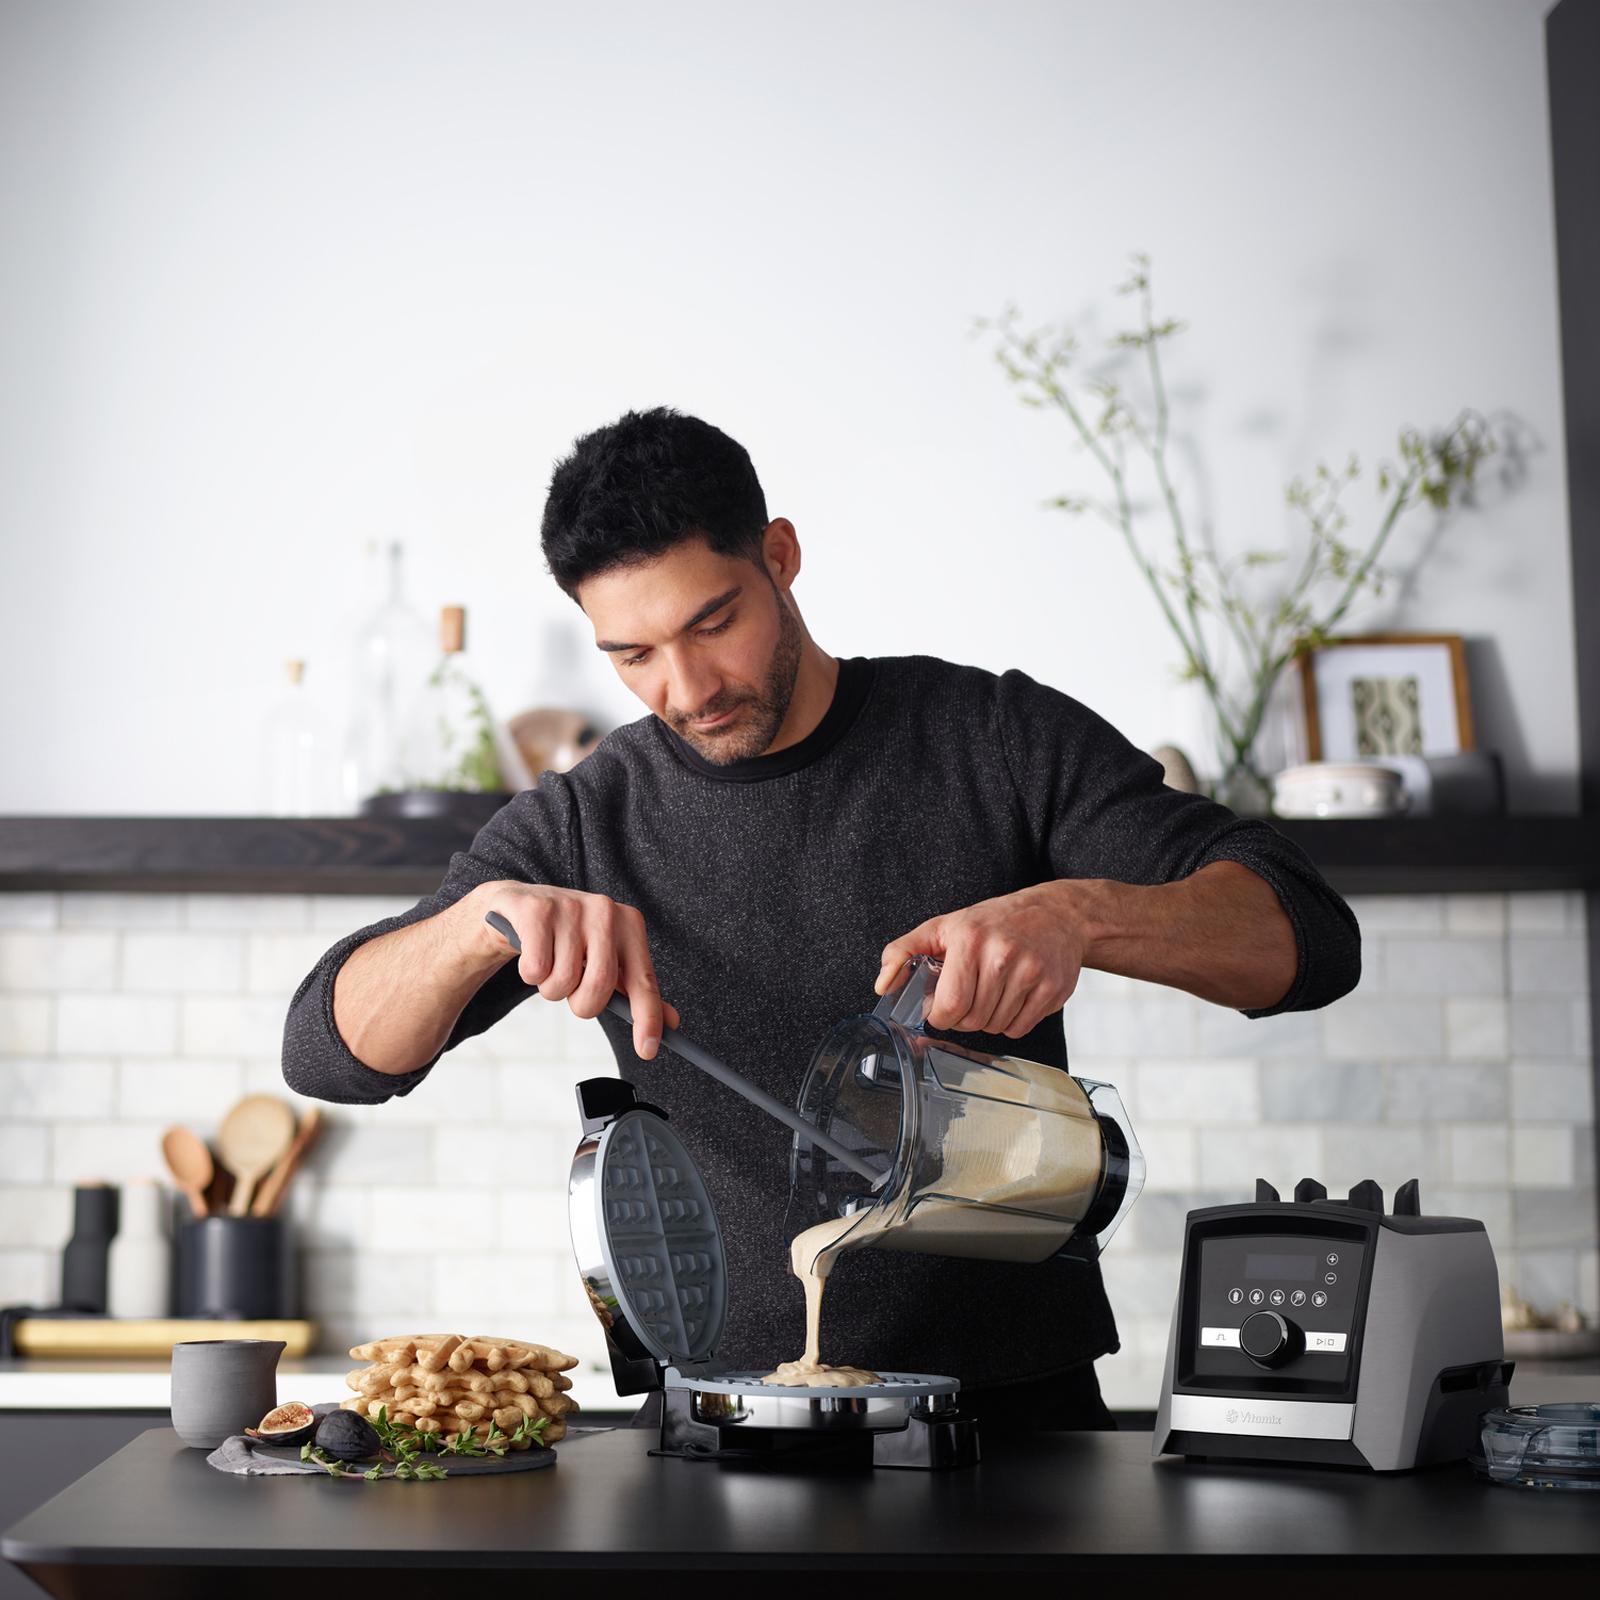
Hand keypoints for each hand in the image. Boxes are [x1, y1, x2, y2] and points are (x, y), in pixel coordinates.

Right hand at [471, 882, 680, 1059]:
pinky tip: (533, 953)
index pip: (644, 980)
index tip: (648, 1050)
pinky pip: (535, 971)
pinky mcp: (536, 911)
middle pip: (599, 986)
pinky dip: (530, 975)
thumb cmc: (570, 938)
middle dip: (583, 1004)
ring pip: (563, 982)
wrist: (521, 905)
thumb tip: (670, 1023)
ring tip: (551, 965)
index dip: (647, 1017)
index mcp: (630, 924)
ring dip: (552, 989)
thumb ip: (635, 988)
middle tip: (574, 993)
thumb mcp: (607, 957)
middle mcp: (605, 911)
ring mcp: (571, 908)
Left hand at [874, 882, 1091, 1037]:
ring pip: (995, 1027)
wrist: (1055, 914)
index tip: (941, 1007)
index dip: (940, 1015)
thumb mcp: (943, 927)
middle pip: (972, 1020)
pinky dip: (1011, 1022)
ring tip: (992, 992)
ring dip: (988, 1019)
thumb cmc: (994, 922)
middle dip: (964, 1017)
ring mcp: (1031, 972)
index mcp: (970, 940)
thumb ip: (904, 952)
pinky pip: (1020, 1028)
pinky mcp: (1053, 989)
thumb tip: (882, 985)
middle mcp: (1002, 955)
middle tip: (969, 996)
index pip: (950, 1004)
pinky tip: (1012, 997)